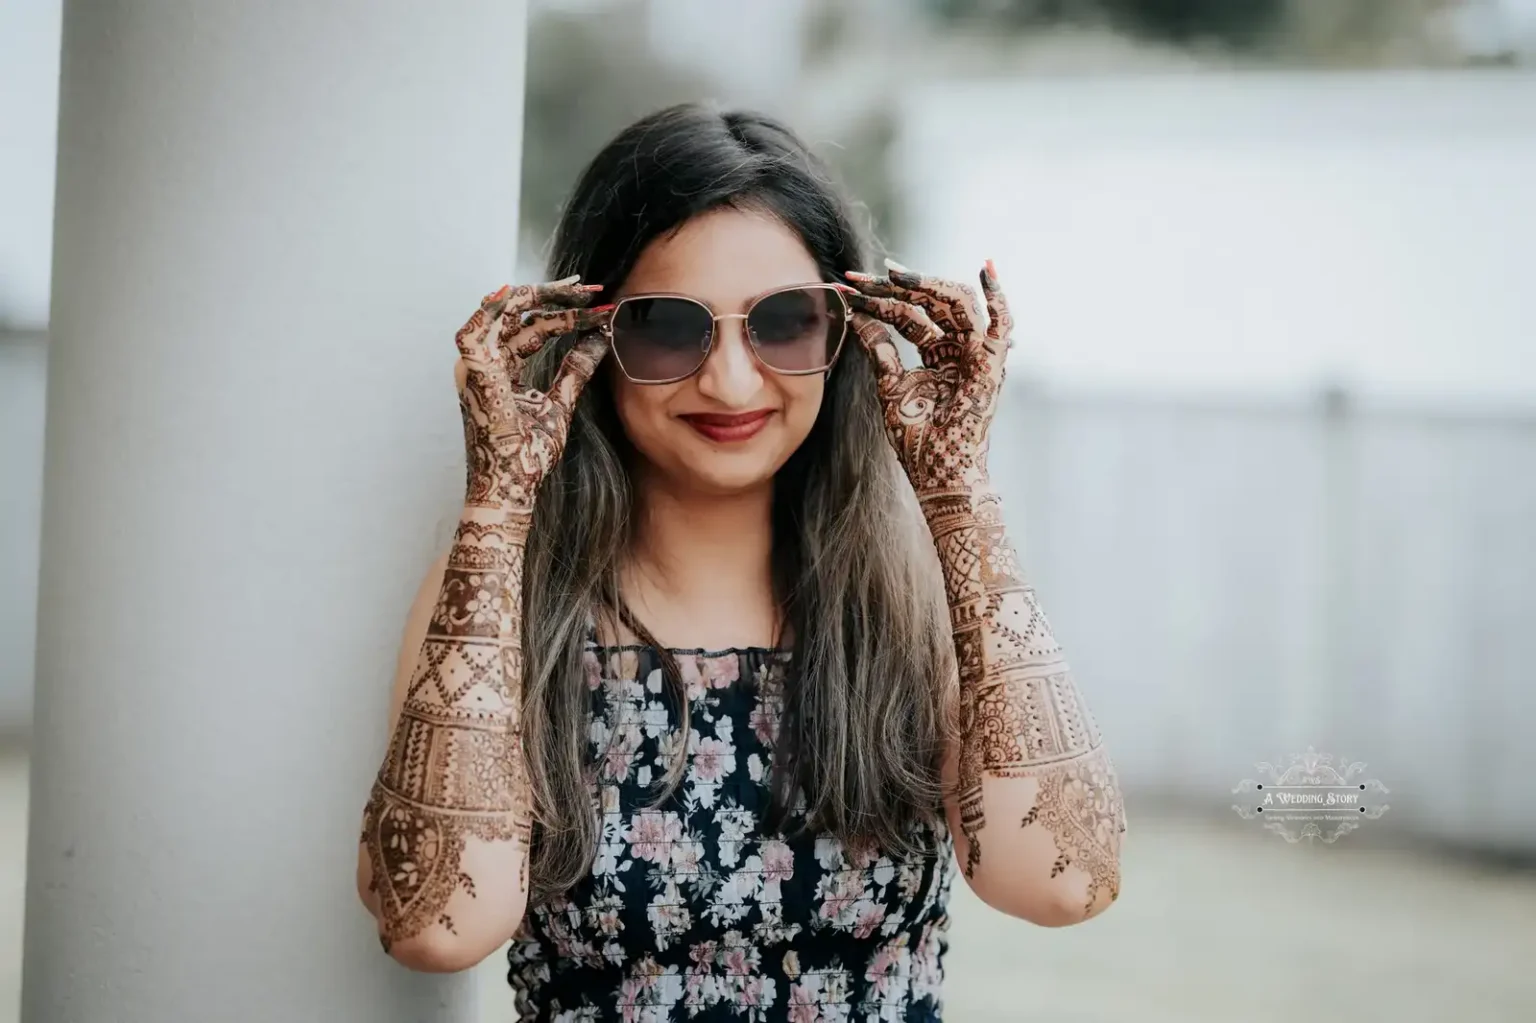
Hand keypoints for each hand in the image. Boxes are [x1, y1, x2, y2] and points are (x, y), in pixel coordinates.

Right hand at [453, 277, 612, 515]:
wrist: (513, 487)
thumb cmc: (528, 455)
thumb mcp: (560, 404)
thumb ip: (574, 371)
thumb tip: (599, 340)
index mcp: (500, 369)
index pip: (532, 328)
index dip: (565, 314)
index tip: (599, 306)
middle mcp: (484, 363)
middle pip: (518, 314)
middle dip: (557, 297)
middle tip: (593, 290)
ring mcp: (474, 367)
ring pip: (502, 313)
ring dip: (539, 297)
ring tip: (576, 292)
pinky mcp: (472, 374)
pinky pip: (476, 329)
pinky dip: (493, 309)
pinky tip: (518, 292)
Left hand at [842, 260, 1013, 494]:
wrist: (935, 471)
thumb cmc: (915, 438)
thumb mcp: (889, 384)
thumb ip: (879, 348)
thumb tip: (857, 314)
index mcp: (936, 355)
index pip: (910, 315)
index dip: (880, 299)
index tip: (846, 287)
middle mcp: (958, 349)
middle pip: (931, 304)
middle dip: (896, 287)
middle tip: (862, 277)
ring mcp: (976, 354)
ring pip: (957, 304)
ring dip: (927, 285)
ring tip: (893, 275)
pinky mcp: (992, 364)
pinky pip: (1002, 324)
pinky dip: (999, 297)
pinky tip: (986, 269)